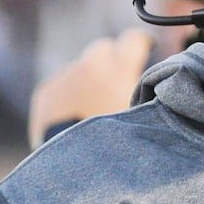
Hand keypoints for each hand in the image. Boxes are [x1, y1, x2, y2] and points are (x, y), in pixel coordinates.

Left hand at [27, 29, 154, 148]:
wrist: (72, 164)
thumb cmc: (117, 144)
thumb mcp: (143, 117)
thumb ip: (150, 93)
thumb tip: (156, 81)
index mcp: (119, 69)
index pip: (134, 38)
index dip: (141, 42)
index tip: (145, 48)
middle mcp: (91, 65)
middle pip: (104, 48)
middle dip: (111, 59)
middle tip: (117, 80)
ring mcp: (65, 76)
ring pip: (80, 67)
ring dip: (88, 78)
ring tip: (93, 106)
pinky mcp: (46, 91)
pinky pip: (61, 84)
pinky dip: (68, 93)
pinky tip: (74, 115)